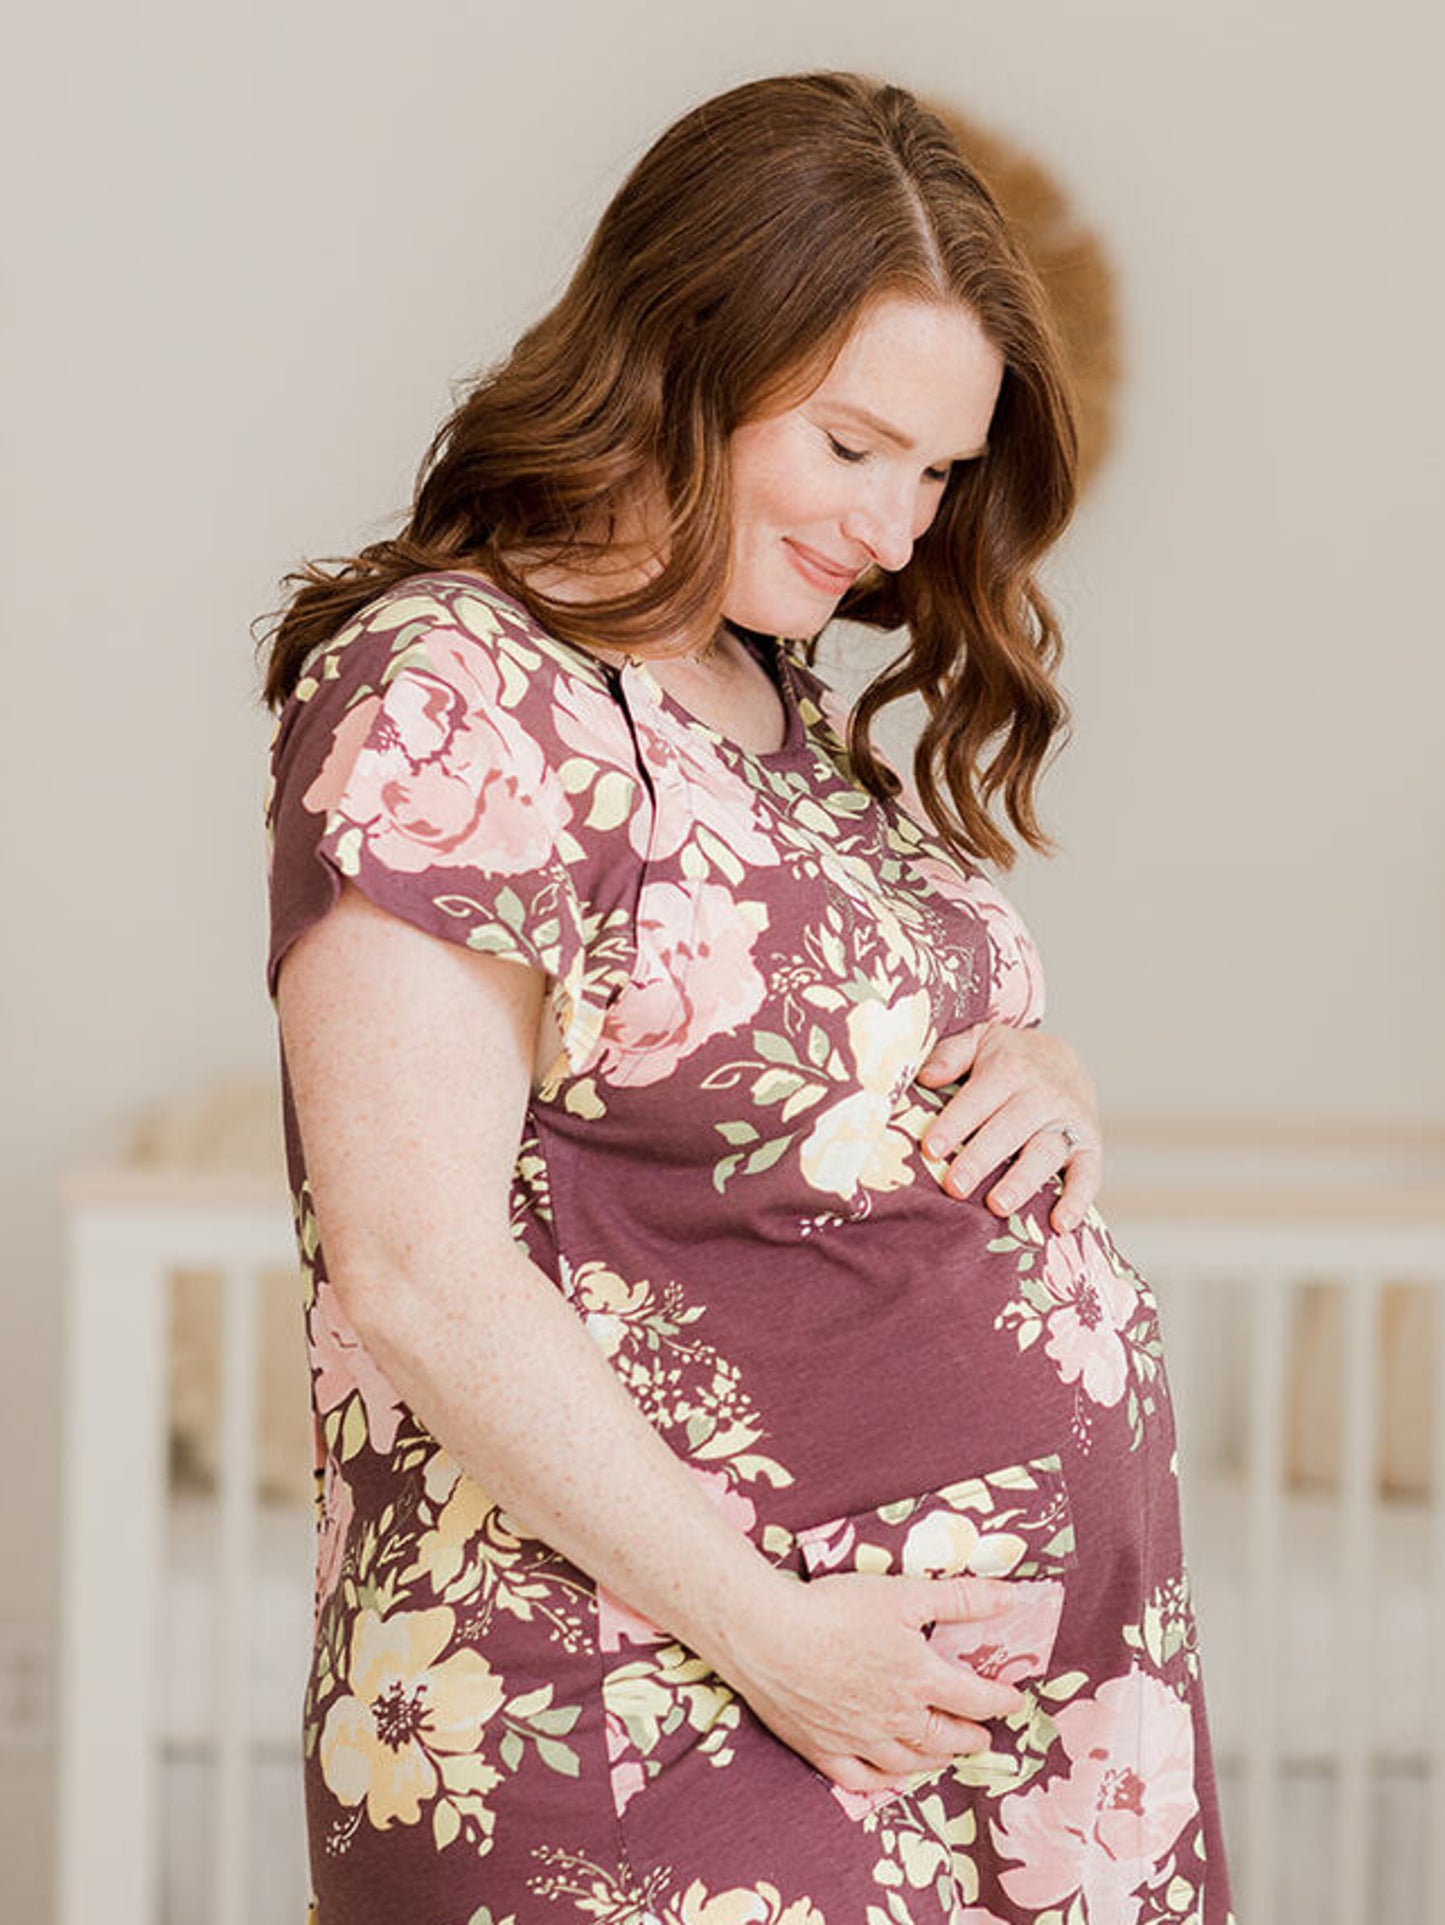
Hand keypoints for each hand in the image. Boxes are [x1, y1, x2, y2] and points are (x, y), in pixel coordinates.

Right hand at [720, 1571, 1025, 1793]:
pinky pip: (862, 1779)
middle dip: (971, 1737)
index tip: (1011, 1699)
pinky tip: (892, 1775)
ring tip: (945, 1754)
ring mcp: (859, 1740)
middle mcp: (896, 1719)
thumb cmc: (835, 1610)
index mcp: (920, 1679)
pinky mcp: (823, 1750)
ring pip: (909, 1762)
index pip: (975, 1699)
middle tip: (983, 1737)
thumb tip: (1011, 1599)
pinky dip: (884, 1781)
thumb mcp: (904, 1594)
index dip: (999, 1700)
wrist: (768, 1637)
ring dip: (936, 1759)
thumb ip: (960, 1599)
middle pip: (945, 1737)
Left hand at [915, 1023, 1101, 1233]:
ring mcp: (1070, 1121)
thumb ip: (951, 1055)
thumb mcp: (978, 1041)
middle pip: (1009, 1129)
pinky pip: (1089, 1173)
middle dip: (981, 1158)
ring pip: (1046, 1152)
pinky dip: (1078, 1200)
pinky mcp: (1090, 1145)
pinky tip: (1060, 1225)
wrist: (1062, 1058)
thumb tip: (926, 1077)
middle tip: (955, 1186)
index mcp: (1010, 1069)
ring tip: (998, 1206)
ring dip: (1023, 1180)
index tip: (931, 1150)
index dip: (954, 1125)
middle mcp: (1043, 1094)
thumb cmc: (1007, 1059)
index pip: (978, 1100)